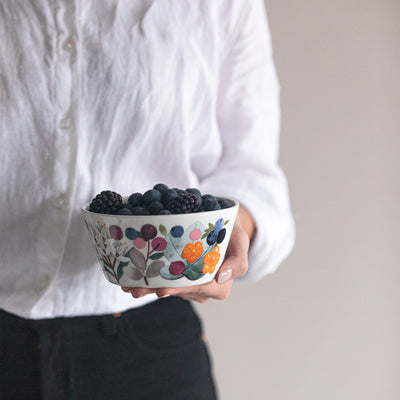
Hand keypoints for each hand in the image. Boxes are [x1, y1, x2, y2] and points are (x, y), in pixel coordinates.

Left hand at [121, 206, 253, 302]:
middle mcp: (203, 288)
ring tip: (128, 284)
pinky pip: (164, 279)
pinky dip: (148, 279)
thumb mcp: (241, 241)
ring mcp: (190, 284)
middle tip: (136, 288)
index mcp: (220, 285)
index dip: (179, 290)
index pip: (198, 289)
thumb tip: (222, 278)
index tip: (162, 290)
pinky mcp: (179, 276)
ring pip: (168, 287)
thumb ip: (238, 261)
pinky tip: (131, 278)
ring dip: (148, 287)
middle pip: (178, 291)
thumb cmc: (232, 232)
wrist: (223, 223)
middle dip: (156, 290)